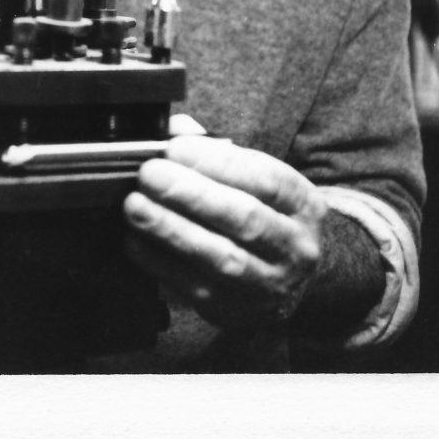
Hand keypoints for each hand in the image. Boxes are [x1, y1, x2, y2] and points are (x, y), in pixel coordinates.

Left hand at [123, 135, 326, 328]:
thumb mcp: (256, 179)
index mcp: (302, 203)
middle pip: (244, 219)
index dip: (217, 161)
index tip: (175, 147)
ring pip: (220, 257)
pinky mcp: (235, 309)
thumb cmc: (265, 214)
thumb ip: (216, 149)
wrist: (292, 280)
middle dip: (190, 194)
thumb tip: (176, 129)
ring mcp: (267, 283)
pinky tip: (135, 239)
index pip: (265, 178)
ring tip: (135, 206)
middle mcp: (294, 245)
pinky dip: (159, 261)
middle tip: (149, 174)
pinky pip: (194, 286)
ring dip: (171, 229)